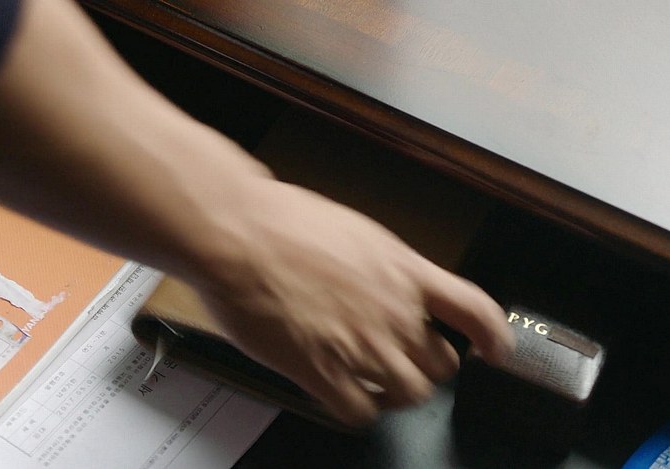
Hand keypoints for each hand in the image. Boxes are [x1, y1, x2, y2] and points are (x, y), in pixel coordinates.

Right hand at [192, 178, 514, 427]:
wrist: (237, 232)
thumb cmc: (280, 221)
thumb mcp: (351, 231)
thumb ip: (379, 265)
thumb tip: (382, 282)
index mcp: (403, 270)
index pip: (474, 311)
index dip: (493, 337)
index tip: (496, 350)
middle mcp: (393, 311)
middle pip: (441, 364)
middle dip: (424, 365)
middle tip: (400, 359)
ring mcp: (361, 345)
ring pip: (409, 393)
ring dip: (394, 391)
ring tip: (371, 382)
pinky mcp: (323, 371)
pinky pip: (360, 411)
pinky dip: (356, 408)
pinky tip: (341, 394)